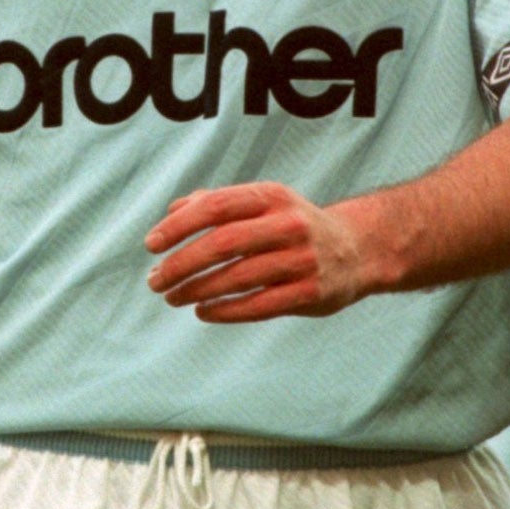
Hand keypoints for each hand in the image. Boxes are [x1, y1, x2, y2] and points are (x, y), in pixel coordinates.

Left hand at [144, 181, 383, 321]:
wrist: (358, 250)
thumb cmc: (294, 225)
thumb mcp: (264, 204)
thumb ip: (219, 203)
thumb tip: (172, 211)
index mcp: (272, 197)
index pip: (217, 206)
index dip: (180, 225)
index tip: (151, 244)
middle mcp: (289, 224)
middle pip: (224, 243)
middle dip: (181, 264)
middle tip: (154, 280)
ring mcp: (302, 260)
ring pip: (238, 277)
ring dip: (197, 290)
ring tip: (172, 297)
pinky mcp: (310, 292)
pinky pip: (259, 305)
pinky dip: (225, 310)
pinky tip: (203, 311)